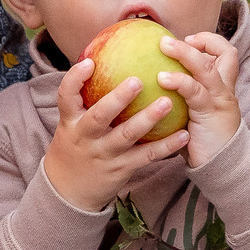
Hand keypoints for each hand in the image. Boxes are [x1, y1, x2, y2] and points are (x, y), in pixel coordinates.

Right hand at [42, 58, 189, 211]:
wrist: (69, 191)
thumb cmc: (76, 146)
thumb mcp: (71, 123)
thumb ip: (84, 98)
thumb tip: (101, 58)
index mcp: (70, 121)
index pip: (65, 96)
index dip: (75, 79)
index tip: (89, 63)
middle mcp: (85, 136)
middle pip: (99, 116)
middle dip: (117, 99)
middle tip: (138, 81)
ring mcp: (104, 154)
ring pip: (126, 136)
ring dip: (147, 119)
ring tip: (166, 102)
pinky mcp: (122, 169)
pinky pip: (146, 156)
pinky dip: (166, 146)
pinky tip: (183, 134)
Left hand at [157, 32, 242, 167]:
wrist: (221, 167)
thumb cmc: (200, 141)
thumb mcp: (192, 113)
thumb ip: (180, 97)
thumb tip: (148, 82)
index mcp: (222, 87)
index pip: (226, 53)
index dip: (209, 42)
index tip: (188, 41)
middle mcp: (225, 89)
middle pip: (226, 52)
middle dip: (202, 40)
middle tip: (169, 40)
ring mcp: (220, 99)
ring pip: (207, 67)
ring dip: (185, 53)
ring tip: (164, 46)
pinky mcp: (210, 113)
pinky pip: (194, 91)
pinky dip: (178, 80)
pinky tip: (161, 78)